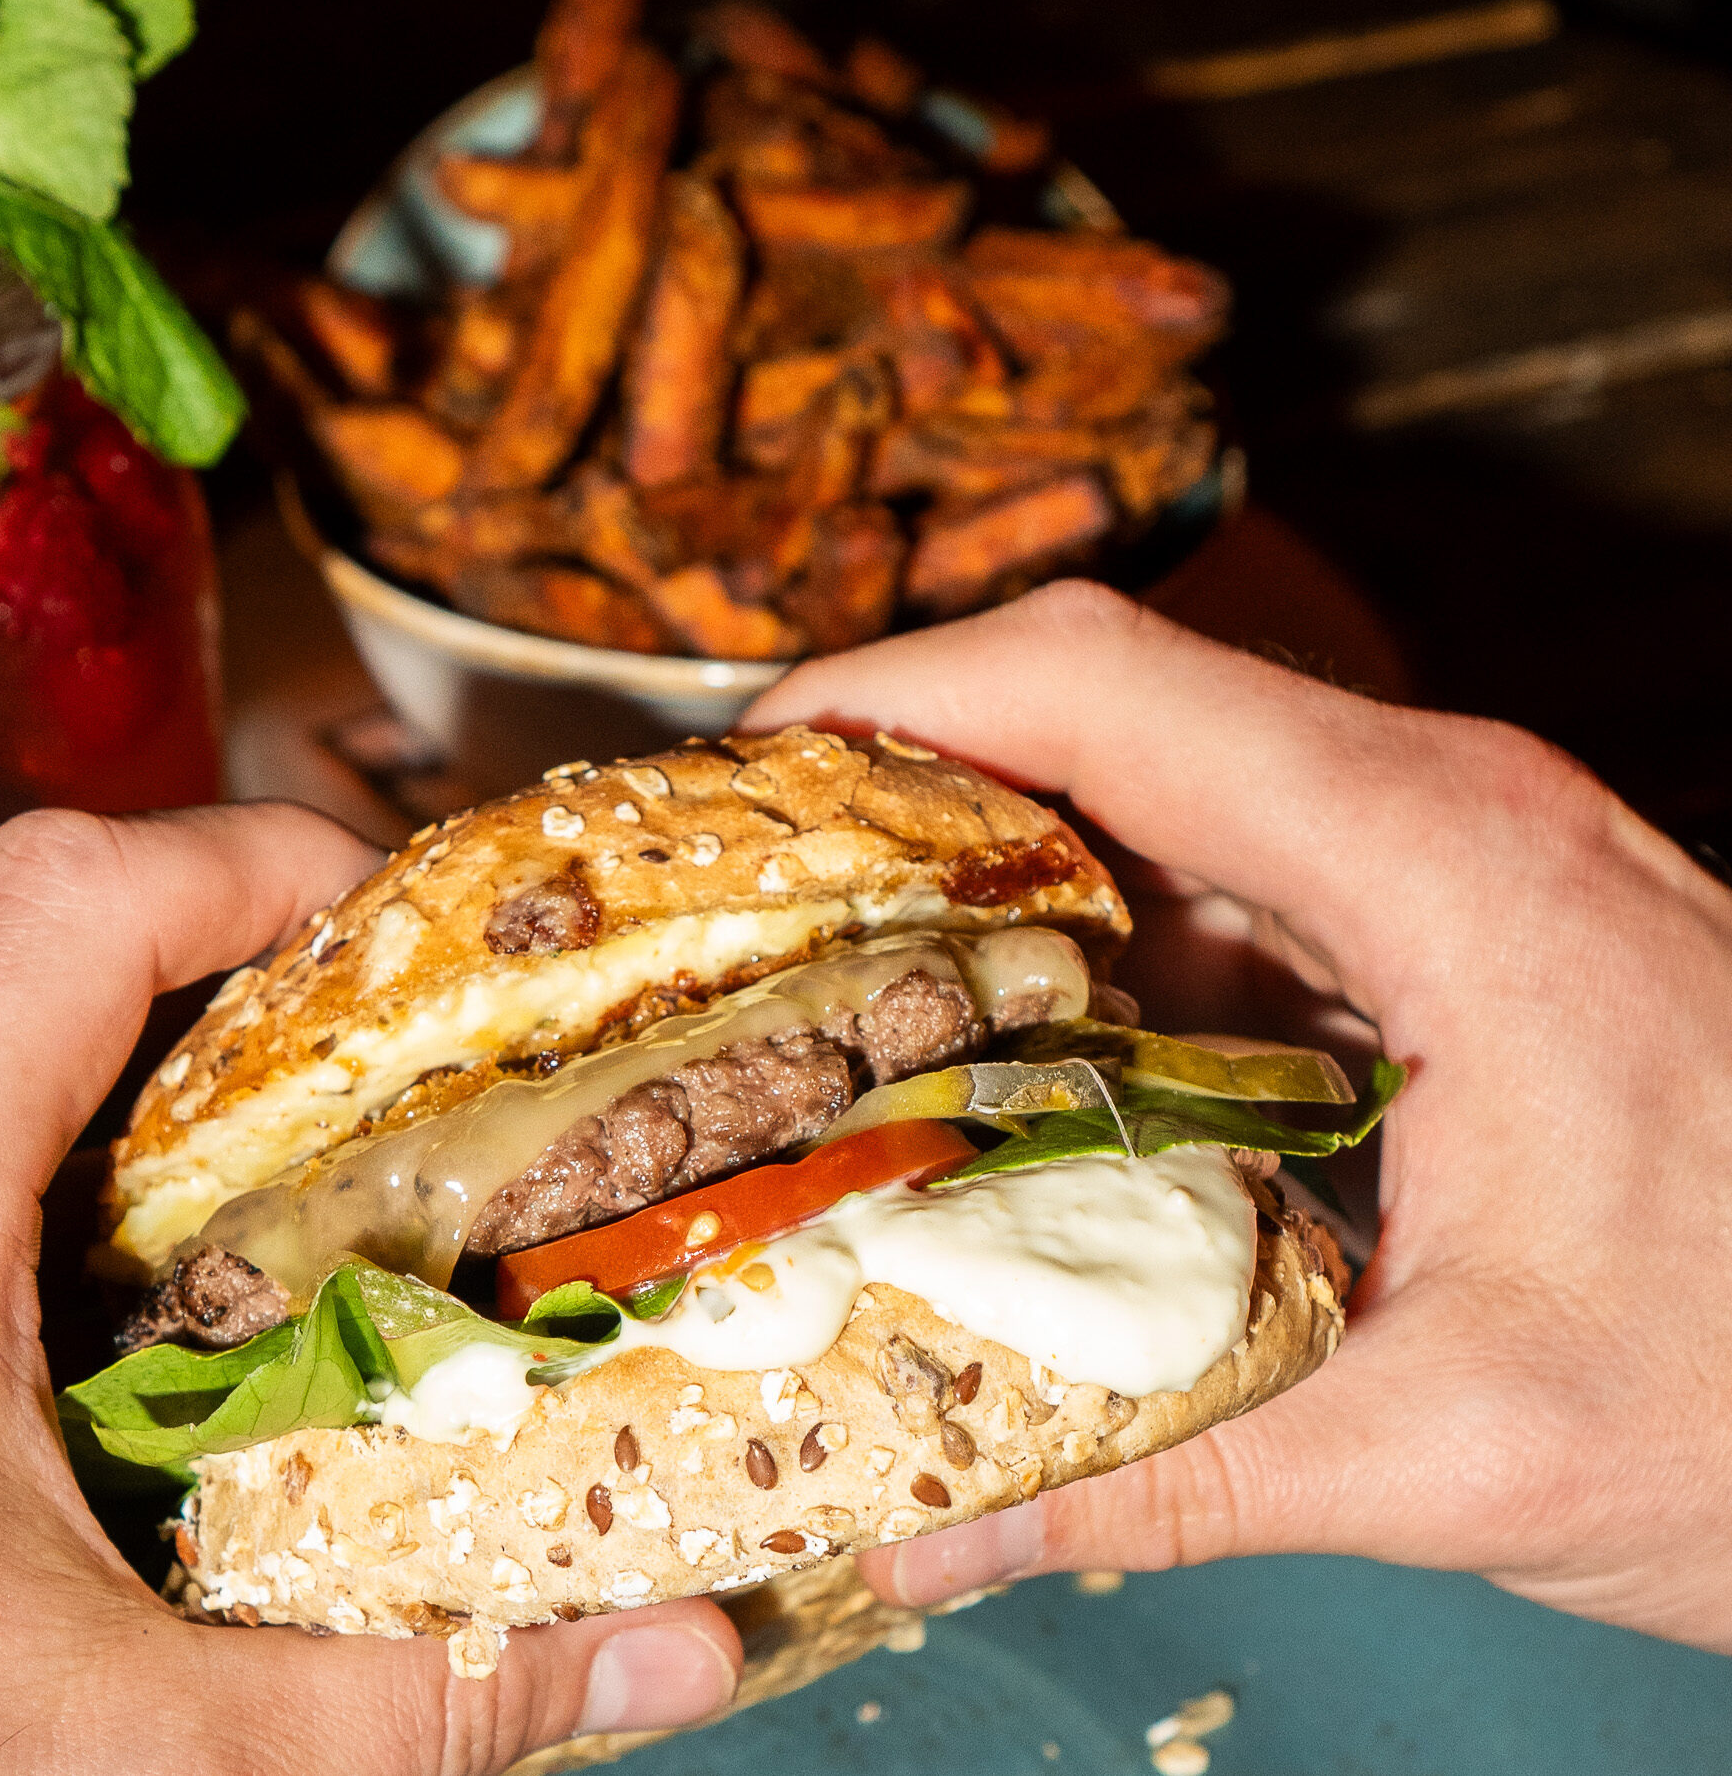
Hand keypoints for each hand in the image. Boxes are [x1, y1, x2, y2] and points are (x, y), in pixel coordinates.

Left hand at [0, 806, 738, 1770]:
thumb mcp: (139, 1757)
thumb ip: (423, 1694)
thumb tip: (673, 1654)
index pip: (73, 904)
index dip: (258, 864)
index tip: (393, 921)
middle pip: (19, 941)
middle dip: (222, 969)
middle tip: (374, 1059)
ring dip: (125, 1060)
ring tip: (274, 1159)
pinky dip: (32, 1146)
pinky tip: (123, 1276)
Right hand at [746, 580, 1731, 1652]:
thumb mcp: (1472, 1450)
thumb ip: (1175, 1476)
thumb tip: (927, 1530)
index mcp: (1440, 862)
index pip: (1103, 682)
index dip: (895, 692)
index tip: (740, 776)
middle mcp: (1437, 807)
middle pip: (1107, 698)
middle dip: (906, 766)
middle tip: (746, 891)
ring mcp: (1449, 852)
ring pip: (1159, 777)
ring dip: (994, 852)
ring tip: (835, 969)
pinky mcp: (1453, 918)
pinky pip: (1228, 866)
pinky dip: (1094, 928)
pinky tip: (1016, 1048)